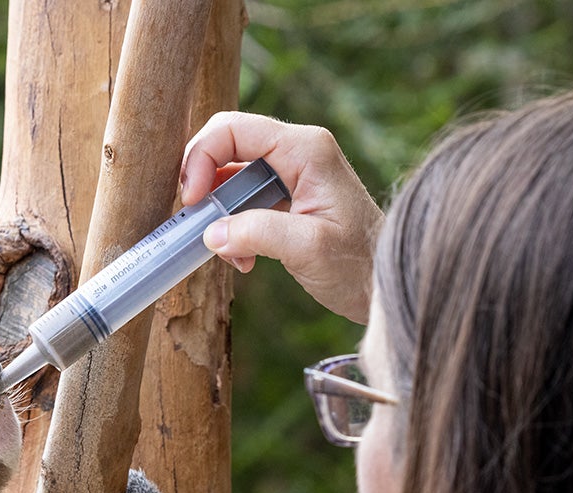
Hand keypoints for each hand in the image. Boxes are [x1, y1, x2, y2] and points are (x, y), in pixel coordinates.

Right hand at [181, 111, 383, 323]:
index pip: (234, 129)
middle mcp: (297, 152)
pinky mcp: (285, 199)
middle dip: (204, 184)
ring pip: (231, 177)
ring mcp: (291, 174)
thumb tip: (212, 232)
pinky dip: (232, 230)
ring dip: (218, 214)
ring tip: (229, 253)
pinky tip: (244, 259)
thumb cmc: (358, 264)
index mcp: (306, 149)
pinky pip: (242, 202)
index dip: (201, 157)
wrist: (380, 284)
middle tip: (196, 221)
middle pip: (227, 146)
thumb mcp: (309, 248)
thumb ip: (259, 234)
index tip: (192, 200)